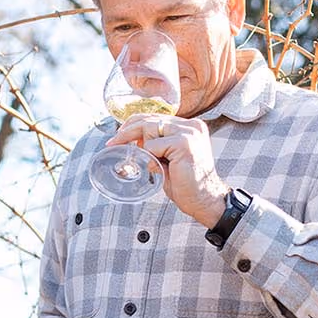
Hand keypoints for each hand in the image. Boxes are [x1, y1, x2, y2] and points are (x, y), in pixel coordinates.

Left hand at [106, 114, 226, 226]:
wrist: (204, 200)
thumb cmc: (186, 183)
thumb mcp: (169, 158)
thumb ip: (157, 145)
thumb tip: (136, 141)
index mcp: (190, 126)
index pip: (156, 117)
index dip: (134, 124)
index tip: (119, 136)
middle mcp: (191, 125)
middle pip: (149, 119)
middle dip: (127, 131)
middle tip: (113, 143)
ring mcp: (189, 132)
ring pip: (149, 129)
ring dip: (144, 148)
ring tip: (153, 164)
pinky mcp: (184, 143)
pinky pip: (153, 145)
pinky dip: (151, 157)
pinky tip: (162, 168)